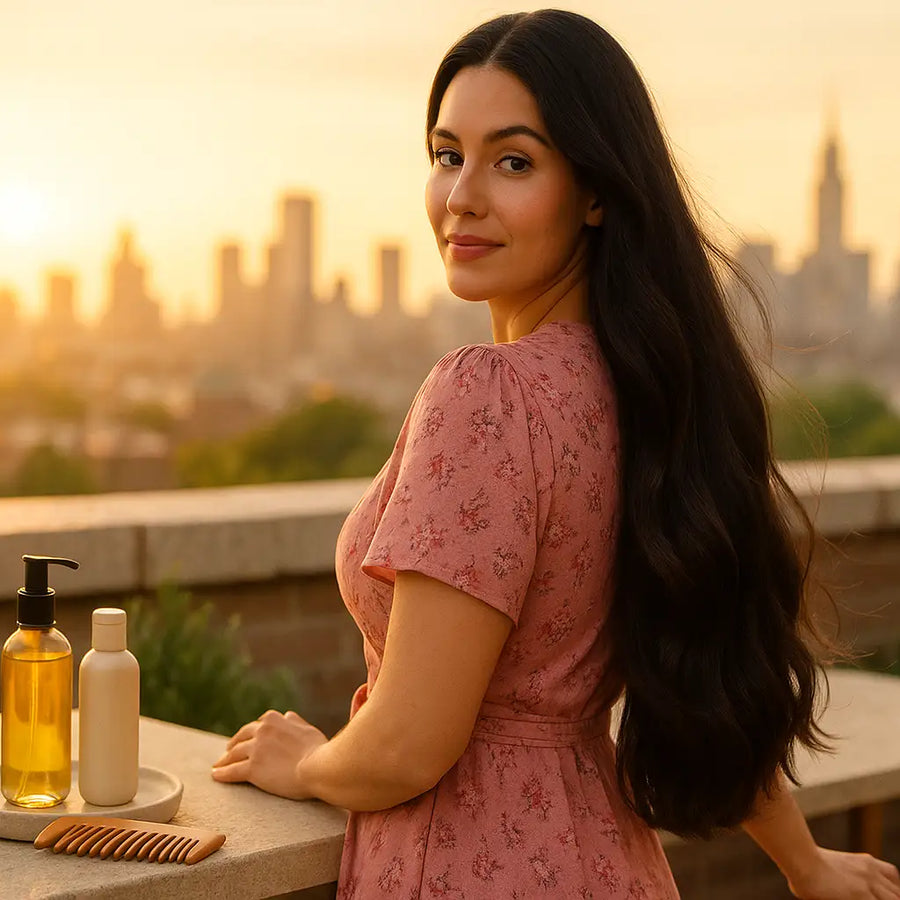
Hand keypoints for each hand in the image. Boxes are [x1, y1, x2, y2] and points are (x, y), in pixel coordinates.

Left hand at [211, 709, 328, 799]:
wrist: (319, 767)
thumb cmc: (319, 750)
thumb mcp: (307, 729)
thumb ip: (295, 722)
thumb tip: (287, 715)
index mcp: (275, 719)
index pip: (258, 725)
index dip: (250, 734)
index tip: (246, 739)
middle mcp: (262, 730)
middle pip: (241, 737)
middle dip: (233, 744)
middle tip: (227, 751)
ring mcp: (256, 749)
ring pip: (234, 754)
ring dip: (224, 760)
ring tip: (218, 766)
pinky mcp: (253, 769)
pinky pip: (233, 771)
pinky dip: (222, 773)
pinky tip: (216, 775)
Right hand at [787, 846, 899, 898]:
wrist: (799, 859)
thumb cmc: (801, 863)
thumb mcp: (827, 866)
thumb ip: (835, 878)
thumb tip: (811, 884)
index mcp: (863, 861)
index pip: (892, 875)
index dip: (892, 888)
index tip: (882, 894)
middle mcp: (870, 869)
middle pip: (897, 890)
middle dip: (892, 898)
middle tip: (876, 899)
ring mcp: (868, 882)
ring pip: (895, 899)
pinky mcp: (862, 895)